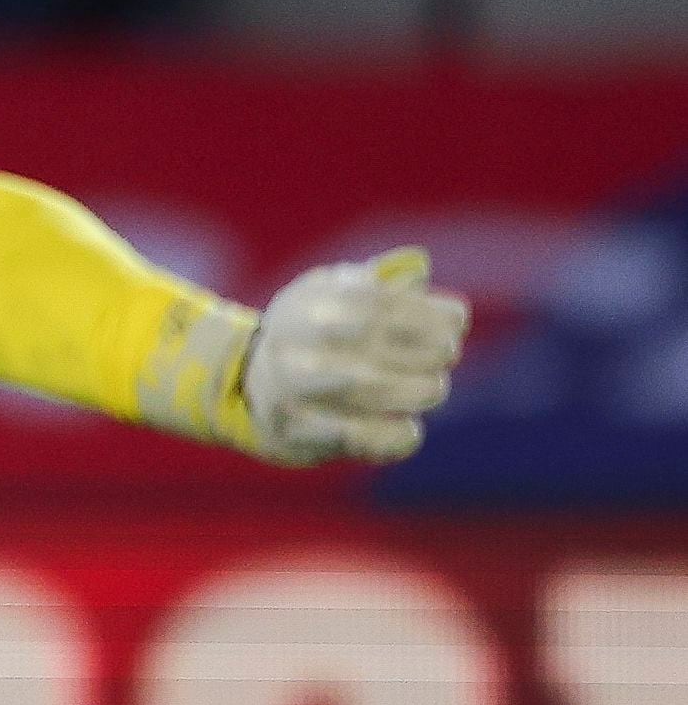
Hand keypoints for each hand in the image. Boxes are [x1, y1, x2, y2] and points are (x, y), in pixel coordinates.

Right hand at [241, 249, 467, 465]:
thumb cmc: (310, 336)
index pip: (373, 300)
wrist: (247, 388)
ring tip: (433, 388)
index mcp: (304, 304)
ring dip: (412, 390)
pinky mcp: (291, 431)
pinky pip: (349, 436)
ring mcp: (287, 388)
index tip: (457, 320)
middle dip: (423, 348)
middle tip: (448, 353)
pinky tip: (409, 430)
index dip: (424, 310)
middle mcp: (289, 342)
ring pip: (360, 386)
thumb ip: (374, 281)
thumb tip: (417, 268)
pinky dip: (389, 436)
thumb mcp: (330, 296)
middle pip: (368, 337)